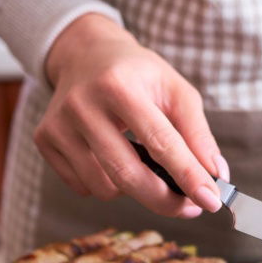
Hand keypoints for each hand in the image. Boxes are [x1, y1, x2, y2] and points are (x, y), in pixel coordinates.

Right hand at [37, 14, 228, 217]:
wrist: (86, 55)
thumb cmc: (139, 76)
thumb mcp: (176, 91)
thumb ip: (198, 134)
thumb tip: (216, 176)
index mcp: (120, 85)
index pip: (160, 142)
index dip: (188, 176)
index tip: (211, 201)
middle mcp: (82, 104)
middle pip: (128, 175)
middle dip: (165, 201)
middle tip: (189, 208)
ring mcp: (58, 124)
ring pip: (106, 187)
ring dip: (135, 190)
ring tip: (144, 165)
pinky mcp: (45, 140)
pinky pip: (85, 187)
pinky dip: (107, 184)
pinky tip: (112, 158)